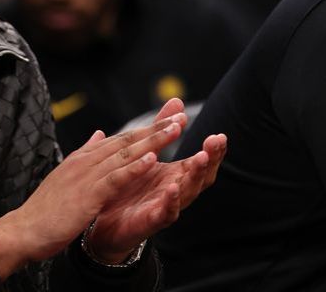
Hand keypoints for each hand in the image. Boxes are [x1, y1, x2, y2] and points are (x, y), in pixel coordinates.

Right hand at [0, 114, 185, 278]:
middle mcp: (85, 161)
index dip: (145, 128)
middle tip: (180, 116)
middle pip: (126, 140)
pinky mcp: (88, 194)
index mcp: (82, 158)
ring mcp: (86, 176)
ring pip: (124, 154)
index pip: (119, 138)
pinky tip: (152, 159)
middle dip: (155, 128)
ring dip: (152, 140)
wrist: (25, 229)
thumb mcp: (67, 175)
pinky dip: (133, 167)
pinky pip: (115, 178)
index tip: (168, 118)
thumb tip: (99, 134)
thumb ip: (85, 154)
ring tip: (174, 129)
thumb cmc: (46, 208)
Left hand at [86, 98, 226, 262]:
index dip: (212, 151)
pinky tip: (172, 188)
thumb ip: (162, 130)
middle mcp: (175, 190)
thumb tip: (177, 101)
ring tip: (199, 158)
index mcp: (175, 174)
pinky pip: (165, 212)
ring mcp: (165, 206)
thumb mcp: (146, 153)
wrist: (105, 223)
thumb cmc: (129, 188)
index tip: (219, 135)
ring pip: (187, 192)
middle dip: (210, 159)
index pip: (201, 162)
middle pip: (201, 176)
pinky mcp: (151, 220)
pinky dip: (170, 201)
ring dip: (194, 176)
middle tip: (215, 142)